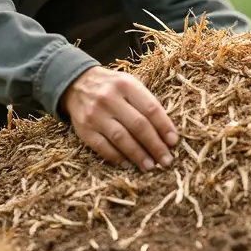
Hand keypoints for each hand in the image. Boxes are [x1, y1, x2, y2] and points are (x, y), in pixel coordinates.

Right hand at [60, 66, 178, 170]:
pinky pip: (103, 148)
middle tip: (166, 160)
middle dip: (155, 145)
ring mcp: (95, 115)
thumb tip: (166, 134)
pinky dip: (117, 158)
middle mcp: (109, 98)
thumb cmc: (112, 87)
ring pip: (121, 139)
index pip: (150, 108)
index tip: (173, 142)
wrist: (76, 84)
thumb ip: (146, 103)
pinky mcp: (84, 129)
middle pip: (138, 126)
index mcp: (126, 84)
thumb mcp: (130, 84)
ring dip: (138, 155)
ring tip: (151, 166)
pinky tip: (128, 164)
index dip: (164, 127)